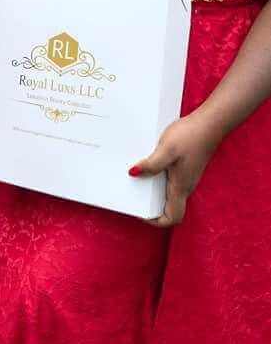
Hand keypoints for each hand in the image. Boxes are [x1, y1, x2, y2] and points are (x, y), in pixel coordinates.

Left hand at [129, 112, 219, 226]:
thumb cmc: (191, 136)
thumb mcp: (166, 150)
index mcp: (181, 188)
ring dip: (154, 192)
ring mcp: (187, 177)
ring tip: (139, 179)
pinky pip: (171, 181)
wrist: (210, 123)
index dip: (155, 220)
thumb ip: (151, 164)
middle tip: (135, 195)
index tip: (141, 212)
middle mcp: (185, 186)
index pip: (172, 218)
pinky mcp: (186, 167)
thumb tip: (133, 174)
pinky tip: (150, 165)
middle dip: (151, 206)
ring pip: (170, 194)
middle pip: (169, 207)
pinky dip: (159, 179)